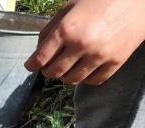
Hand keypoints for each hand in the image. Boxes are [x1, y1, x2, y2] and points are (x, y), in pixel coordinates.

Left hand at [24, 0, 144, 84]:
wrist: (136, 2)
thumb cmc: (99, 1)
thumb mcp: (69, 8)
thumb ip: (50, 29)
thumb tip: (38, 51)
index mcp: (66, 29)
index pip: (40, 58)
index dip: (31, 65)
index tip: (31, 66)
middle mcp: (81, 45)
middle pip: (54, 72)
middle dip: (47, 70)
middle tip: (49, 65)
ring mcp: (99, 55)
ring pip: (71, 80)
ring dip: (65, 76)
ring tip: (67, 66)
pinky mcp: (115, 62)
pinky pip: (92, 81)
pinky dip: (84, 78)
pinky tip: (83, 69)